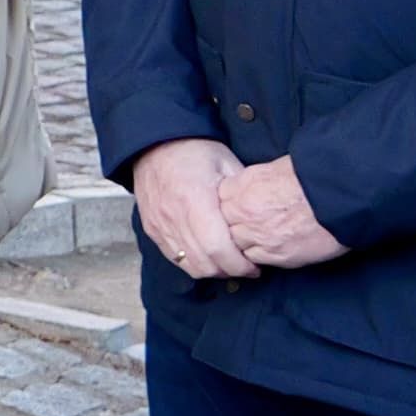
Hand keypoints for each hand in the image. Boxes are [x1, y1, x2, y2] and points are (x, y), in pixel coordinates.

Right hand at [128, 137, 257, 279]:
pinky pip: (174, 257)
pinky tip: (207, 255)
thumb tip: (263, 219)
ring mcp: (160, 224)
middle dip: (229, 271)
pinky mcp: (152, 229)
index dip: (239, 265)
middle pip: (204, 263)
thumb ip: (243, 195)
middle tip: (246, 267)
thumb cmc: (193, 151)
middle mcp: (174, 216)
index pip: (218, 248)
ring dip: (212, 270)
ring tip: (228, 262)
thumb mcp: (227, 164)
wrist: (154, 144)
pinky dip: (193, 262)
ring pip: (189, 265)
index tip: (255, 267)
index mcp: (195, 200)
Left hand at [216, 155, 348, 269]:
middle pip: (225, 223)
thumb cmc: (313, 178)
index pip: (219, 199)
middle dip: (234, 223)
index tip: (236, 206)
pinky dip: (258, 255)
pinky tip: (271, 246)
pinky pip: (254, 258)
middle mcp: (245, 212)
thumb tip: (243, 187)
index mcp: (243, 187)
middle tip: (248, 223)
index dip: (228, 204)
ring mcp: (259, 236)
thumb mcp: (274, 168)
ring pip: (237, 244)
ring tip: (261, 235)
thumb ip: (251, 181)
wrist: (340, 198)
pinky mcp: (277, 255)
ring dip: (245, 241)